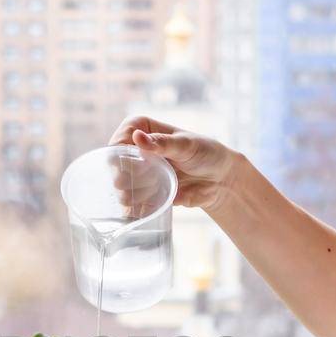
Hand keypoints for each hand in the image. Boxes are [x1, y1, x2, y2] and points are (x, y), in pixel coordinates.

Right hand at [109, 116, 244, 213]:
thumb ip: (162, 143)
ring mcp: (138, 173)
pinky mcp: (144, 193)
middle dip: (125, 176)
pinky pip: (131, 204)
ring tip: (154, 189)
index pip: (118, 141)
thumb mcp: (186, 145)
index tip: (128, 165)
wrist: (220, 179)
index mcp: (142, 129)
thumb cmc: (205, 152)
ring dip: (132, 193)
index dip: (118, 154)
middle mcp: (135, 151)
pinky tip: (150, 205)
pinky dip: (137, 208)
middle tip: (142, 179)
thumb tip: (137, 136)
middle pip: (116, 167)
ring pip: (121, 187)